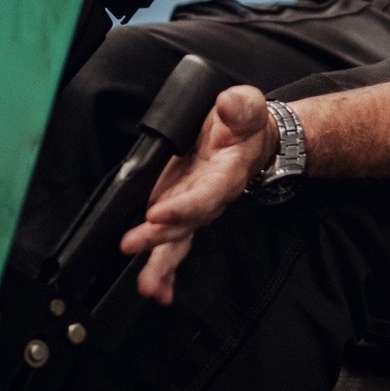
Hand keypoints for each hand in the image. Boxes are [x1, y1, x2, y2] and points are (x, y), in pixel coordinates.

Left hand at [120, 86, 276, 304]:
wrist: (255, 140)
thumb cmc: (246, 125)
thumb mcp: (247, 107)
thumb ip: (240, 106)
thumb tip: (227, 104)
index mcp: (226, 173)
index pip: (205, 193)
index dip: (184, 206)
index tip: (158, 213)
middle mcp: (212, 197)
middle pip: (186, 223)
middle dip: (159, 237)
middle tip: (133, 244)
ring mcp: (195, 206)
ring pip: (178, 239)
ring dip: (161, 262)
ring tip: (148, 284)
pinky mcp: (182, 209)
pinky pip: (173, 240)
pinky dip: (164, 266)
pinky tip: (155, 286)